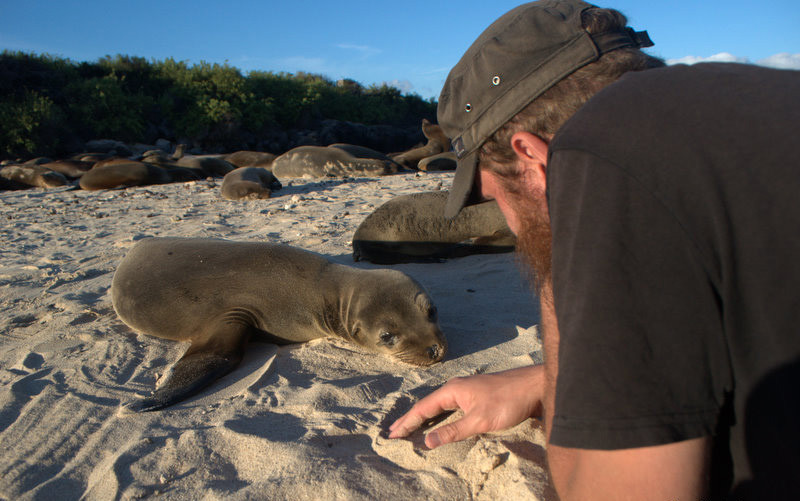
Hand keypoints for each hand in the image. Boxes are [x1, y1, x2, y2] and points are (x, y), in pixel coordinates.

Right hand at [388, 365, 543, 447]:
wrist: (534, 386)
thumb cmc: (508, 401)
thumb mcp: (480, 420)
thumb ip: (453, 431)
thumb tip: (426, 441)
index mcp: (453, 390)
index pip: (423, 408)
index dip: (407, 422)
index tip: (392, 434)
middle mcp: (457, 387)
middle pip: (428, 405)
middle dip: (411, 419)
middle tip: (394, 432)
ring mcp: (467, 390)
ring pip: (439, 405)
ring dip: (424, 417)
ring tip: (410, 427)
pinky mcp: (477, 396)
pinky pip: (450, 406)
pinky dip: (439, 415)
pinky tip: (439, 420)